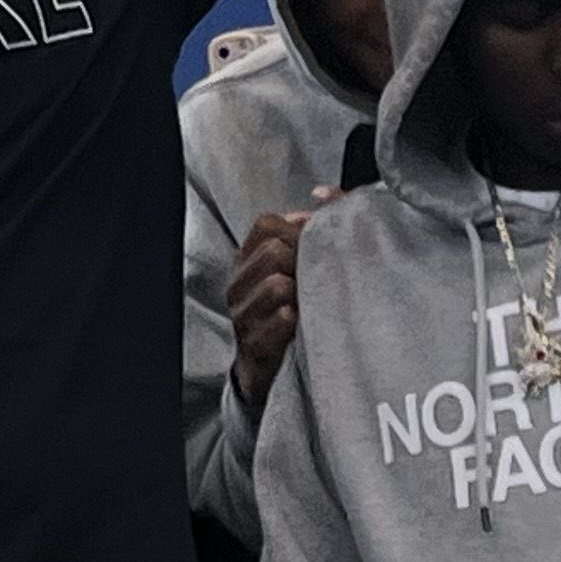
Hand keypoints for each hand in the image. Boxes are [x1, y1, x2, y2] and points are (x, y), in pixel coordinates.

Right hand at [228, 210, 308, 410]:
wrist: (267, 368)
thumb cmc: (289, 308)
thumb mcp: (296, 265)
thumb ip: (313, 224)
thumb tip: (323, 193)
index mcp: (246, 259)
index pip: (266, 224)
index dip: (297, 231)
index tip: (315, 250)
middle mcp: (237, 284)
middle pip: (274, 250)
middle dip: (302, 262)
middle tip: (316, 280)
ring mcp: (241, 315)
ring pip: (277, 284)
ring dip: (301, 293)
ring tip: (310, 303)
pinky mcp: (253, 344)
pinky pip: (281, 320)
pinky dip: (298, 320)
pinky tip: (304, 325)